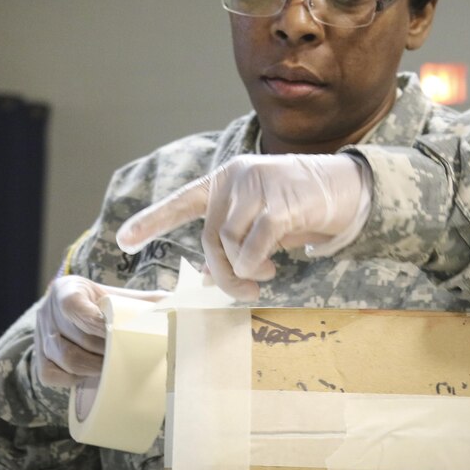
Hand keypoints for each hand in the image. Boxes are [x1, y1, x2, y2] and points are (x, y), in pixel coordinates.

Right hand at [33, 276, 165, 388]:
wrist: (78, 312)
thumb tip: (184, 306)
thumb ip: (149, 302)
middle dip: (101, 350)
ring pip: (62, 358)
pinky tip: (91, 376)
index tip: (118, 333)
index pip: (73, 305)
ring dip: (90, 367)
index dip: (96, 322)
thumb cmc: (106, 306)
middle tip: (125, 356)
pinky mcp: (38, 359)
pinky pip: (49, 374)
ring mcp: (39, 336)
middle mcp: (46, 311)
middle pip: (71, 337)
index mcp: (67, 289)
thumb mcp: (122, 297)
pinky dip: (72, 379)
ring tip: (112, 369)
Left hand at [116, 154, 370, 299]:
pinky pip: (254, 245)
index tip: (123, 240)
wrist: (346, 187)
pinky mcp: (279, 202)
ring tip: (264, 274)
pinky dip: (257, 263)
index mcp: (226, 181)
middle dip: (222, 273)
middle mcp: (235, 178)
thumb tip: (207, 276)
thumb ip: (233, 241)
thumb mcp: (260, 225)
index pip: (182, 201)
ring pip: (229, 244)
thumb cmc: (299, 208)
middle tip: (245, 291)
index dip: (152, 221)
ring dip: (243, 271)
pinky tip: (271, 267)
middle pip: (209, 237)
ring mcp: (256, 186)